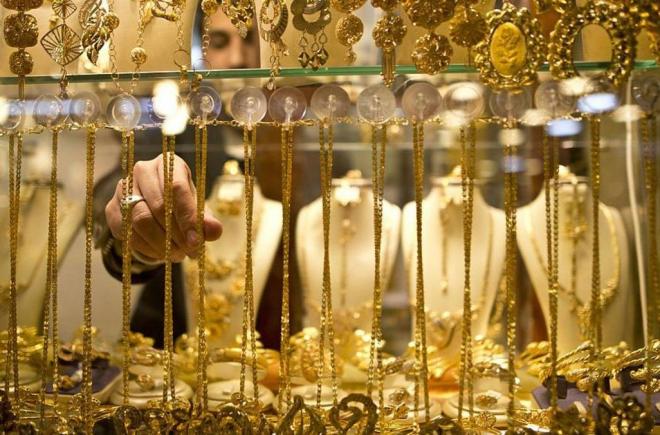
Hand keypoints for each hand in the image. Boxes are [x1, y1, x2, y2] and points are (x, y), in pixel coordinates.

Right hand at [105, 154, 222, 261]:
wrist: (156, 208)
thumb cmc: (182, 205)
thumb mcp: (198, 210)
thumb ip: (207, 220)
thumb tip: (214, 231)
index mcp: (169, 163)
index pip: (177, 188)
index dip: (187, 217)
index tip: (196, 241)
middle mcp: (143, 170)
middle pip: (158, 205)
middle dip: (176, 235)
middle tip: (188, 252)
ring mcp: (123, 188)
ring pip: (140, 220)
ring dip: (161, 244)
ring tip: (177, 255)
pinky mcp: (112, 207)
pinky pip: (126, 232)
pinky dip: (145, 248)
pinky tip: (160, 253)